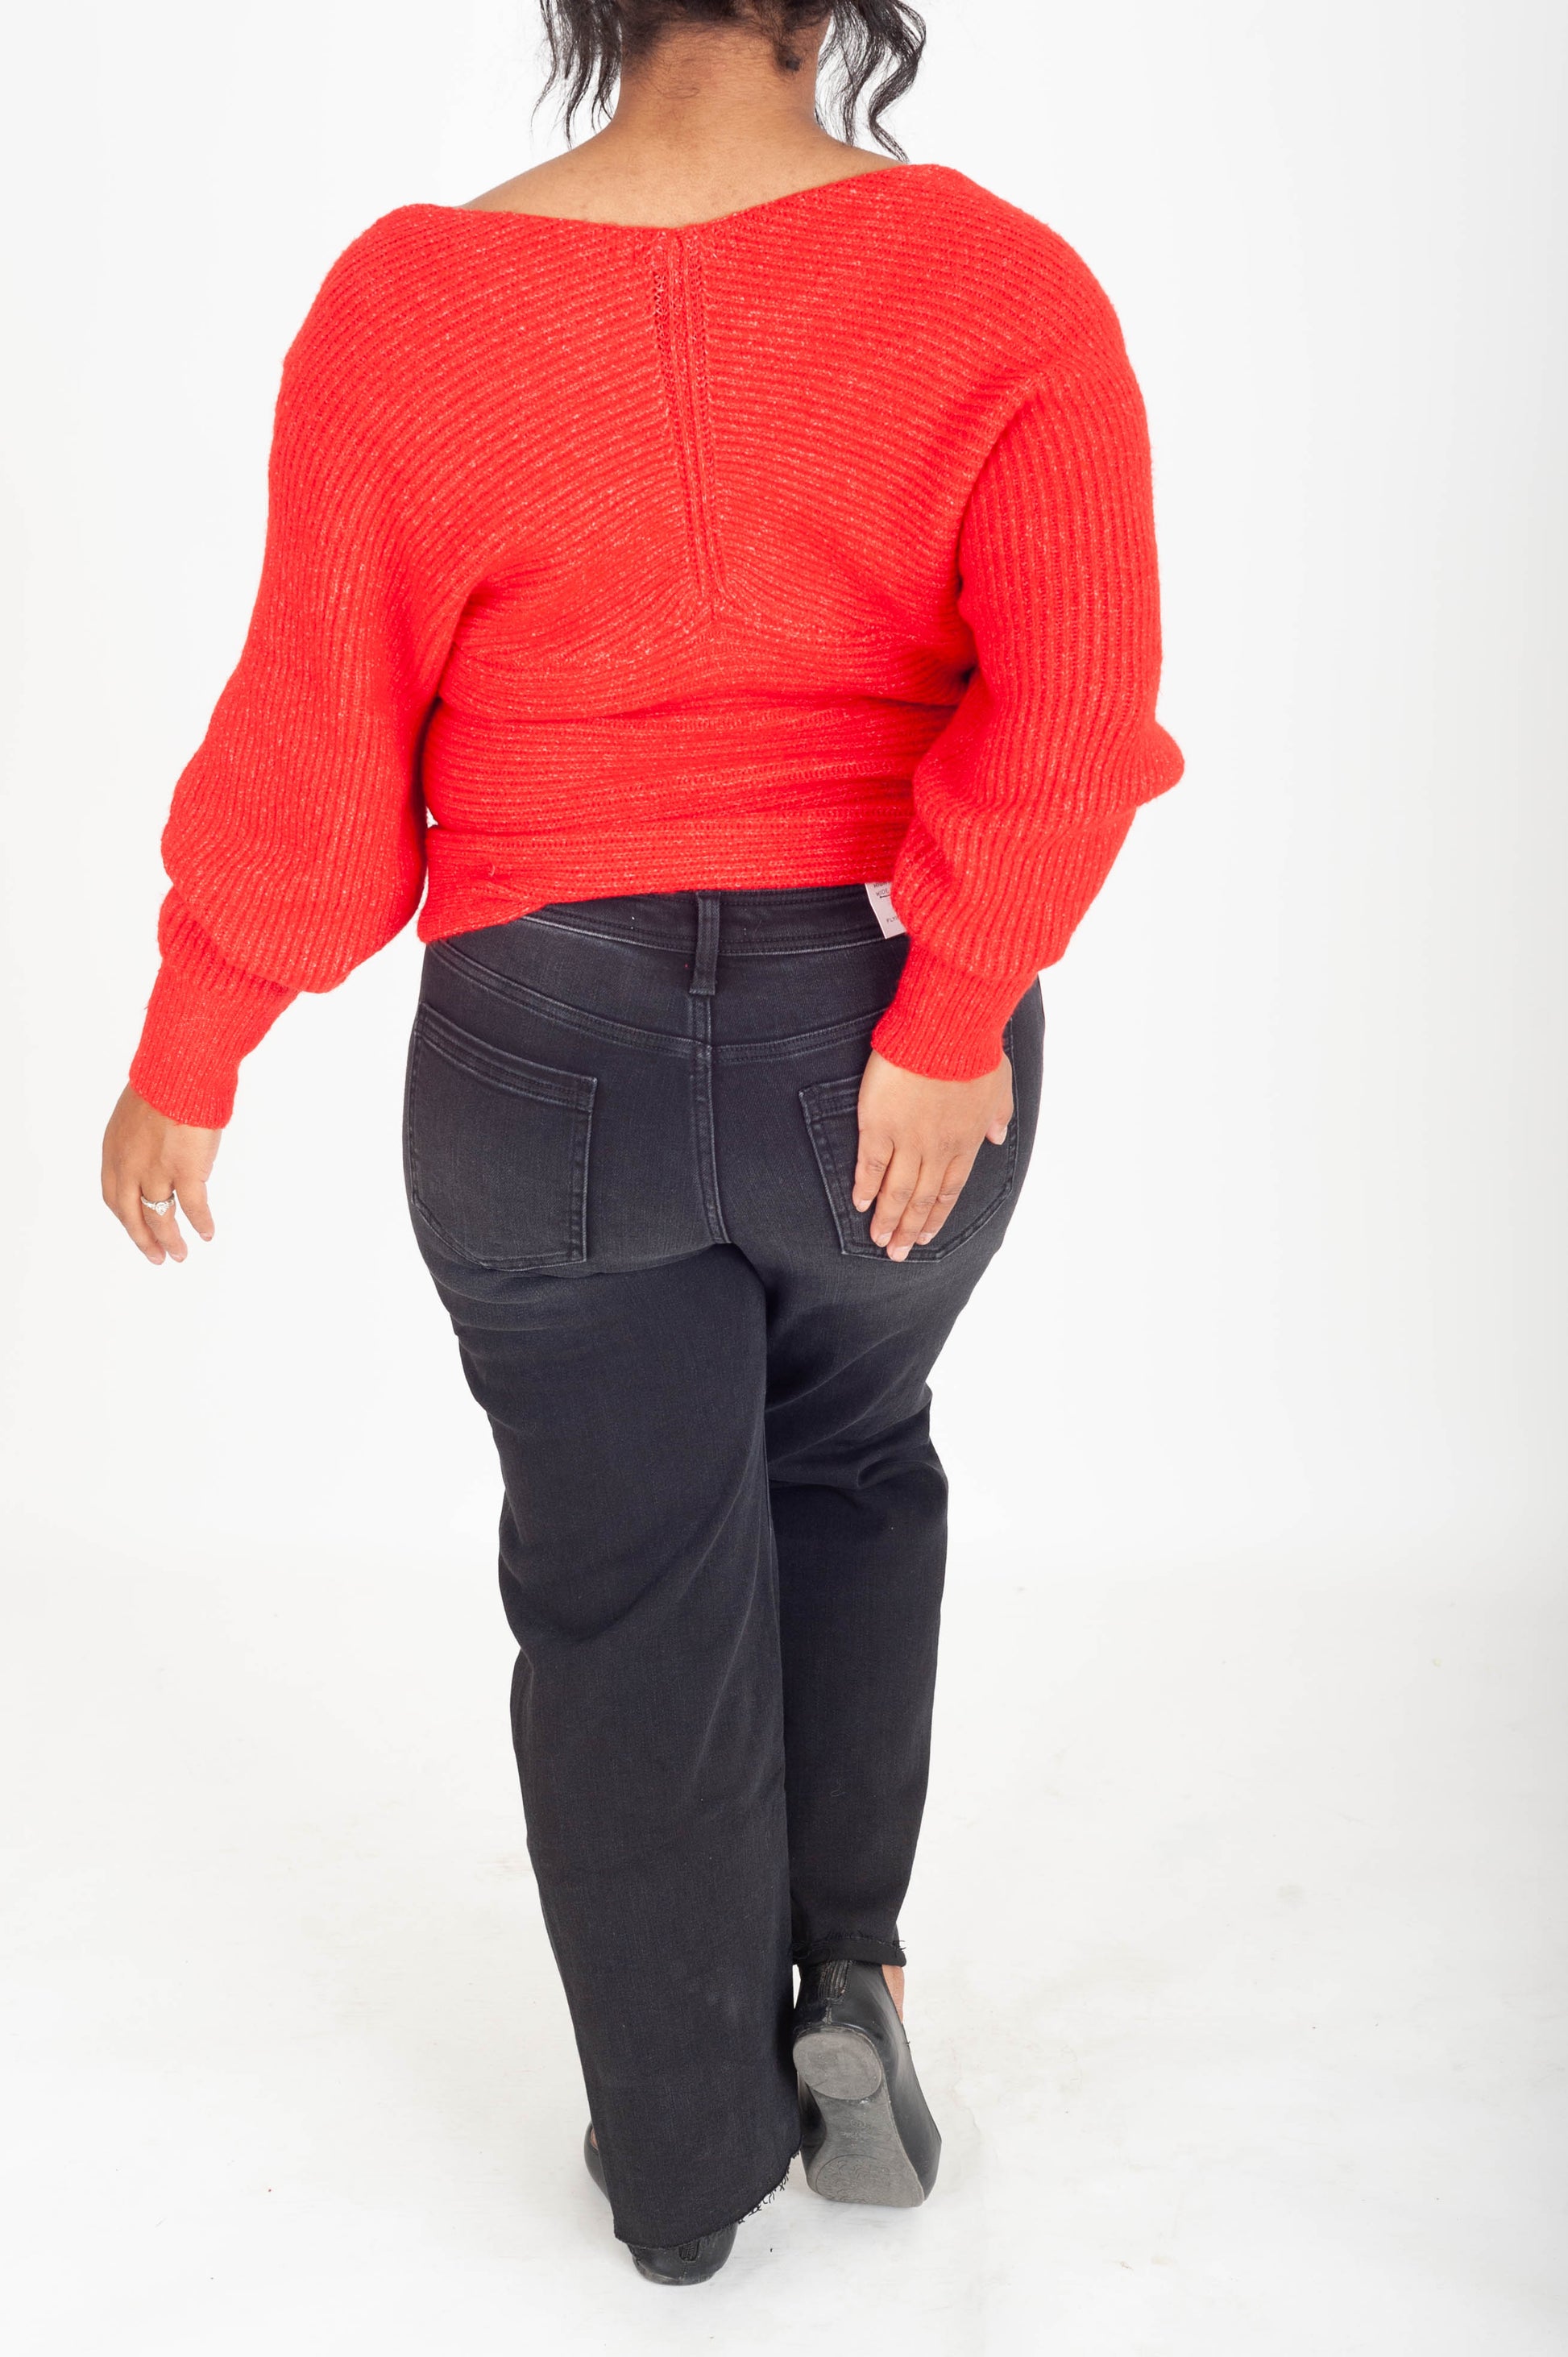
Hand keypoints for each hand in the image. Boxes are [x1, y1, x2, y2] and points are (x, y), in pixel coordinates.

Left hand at [101, 1087, 221, 1264]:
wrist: (180, 1072)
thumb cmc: (165, 1082)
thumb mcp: (137, 1113)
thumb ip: (141, 1139)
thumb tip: (160, 1152)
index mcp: (115, 1151)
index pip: (114, 1196)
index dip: (126, 1218)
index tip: (138, 1231)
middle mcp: (129, 1166)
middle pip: (131, 1215)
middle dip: (144, 1240)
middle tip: (157, 1257)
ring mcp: (155, 1171)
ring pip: (160, 1217)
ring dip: (170, 1240)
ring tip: (181, 1254)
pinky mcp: (184, 1171)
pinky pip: (191, 1207)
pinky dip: (200, 1223)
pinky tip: (207, 1233)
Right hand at [853, 1046, 1012, 1260]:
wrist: (946, 1030)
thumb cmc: (974, 1049)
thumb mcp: (1000, 1085)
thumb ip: (998, 1115)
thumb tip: (998, 1135)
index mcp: (966, 1141)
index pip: (950, 1190)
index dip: (936, 1216)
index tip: (926, 1236)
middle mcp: (938, 1149)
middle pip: (922, 1199)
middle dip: (910, 1230)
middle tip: (897, 1253)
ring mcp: (908, 1139)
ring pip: (897, 1191)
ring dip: (888, 1219)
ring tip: (878, 1240)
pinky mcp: (880, 1124)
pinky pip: (871, 1164)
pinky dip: (866, 1187)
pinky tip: (859, 1203)